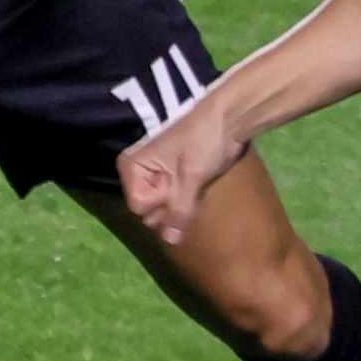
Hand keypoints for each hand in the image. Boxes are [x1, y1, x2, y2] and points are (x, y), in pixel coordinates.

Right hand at [117, 97, 246, 243]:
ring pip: (163, 209)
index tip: (177, 178)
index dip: (161, 200)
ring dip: (181, 204)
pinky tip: (197, 184)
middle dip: (171, 205)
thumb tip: (170, 241)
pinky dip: (186, 200)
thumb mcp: (191, 177)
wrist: (229, 120)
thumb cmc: (204, 141)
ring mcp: (155, 177)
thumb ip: (178, 210)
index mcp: (132, 167)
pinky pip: (174, 203)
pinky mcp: (171, 180)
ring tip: (195, 180)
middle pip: (149, 211)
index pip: (140, 207)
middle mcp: (138, 174)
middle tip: (189, 180)